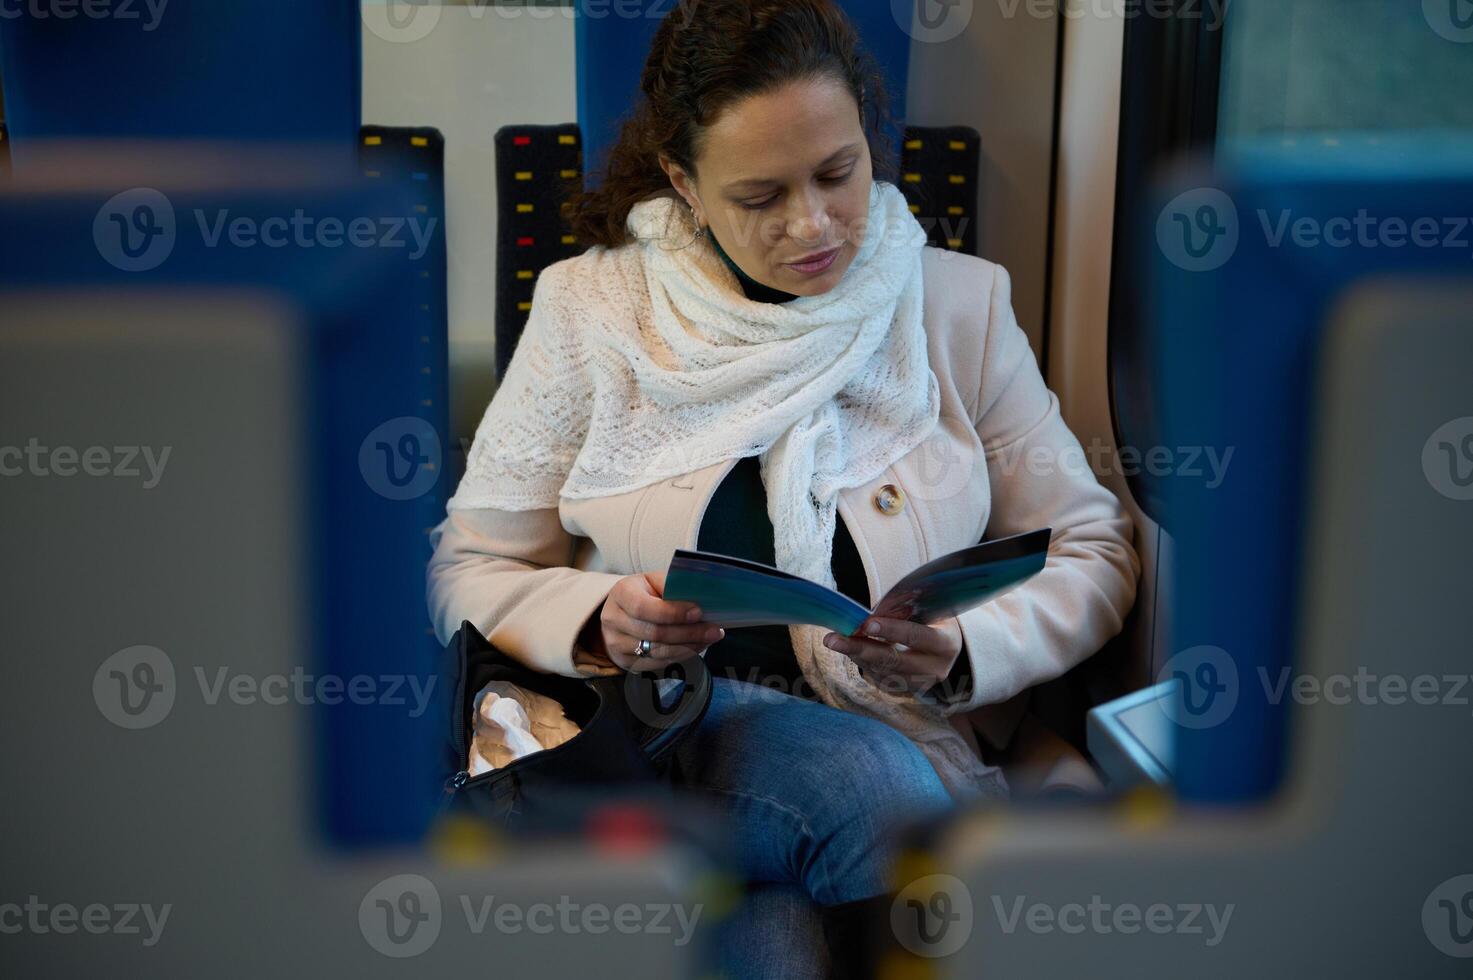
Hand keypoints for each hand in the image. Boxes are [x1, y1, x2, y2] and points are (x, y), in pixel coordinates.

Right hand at [600, 571, 724, 672]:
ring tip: (710, 638)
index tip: (698, 612)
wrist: (621, 613)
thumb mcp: (654, 581)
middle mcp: (613, 620)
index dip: (672, 613)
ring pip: (658, 651)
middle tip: (714, 630)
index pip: (643, 608)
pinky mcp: (625, 662)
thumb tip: (704, 594)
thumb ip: (674, 586)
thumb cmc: (644, 593)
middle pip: (654, 633)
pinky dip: (681, 656)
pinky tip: (696, 647)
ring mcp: (616, 644)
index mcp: (621, 593)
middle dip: (688, 633)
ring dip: (689, 646)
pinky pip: (658, 663)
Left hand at [822, 616, 963, 693]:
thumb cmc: (933, 621)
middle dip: (860, 648)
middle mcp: (935, 668)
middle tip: (832, 639)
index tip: (865, 622)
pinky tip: (849, 649)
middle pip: (893, 660)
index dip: (891, 630)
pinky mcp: (906, 691)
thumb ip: (904, 612)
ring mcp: (920, 684)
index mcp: (946, 644)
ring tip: (834, 640)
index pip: (916, 636)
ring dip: (856, 655)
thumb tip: (869, 614)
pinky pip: (879, 678)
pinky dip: (862, 662)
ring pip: (882, 671)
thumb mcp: (928, 611)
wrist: (946, 649)